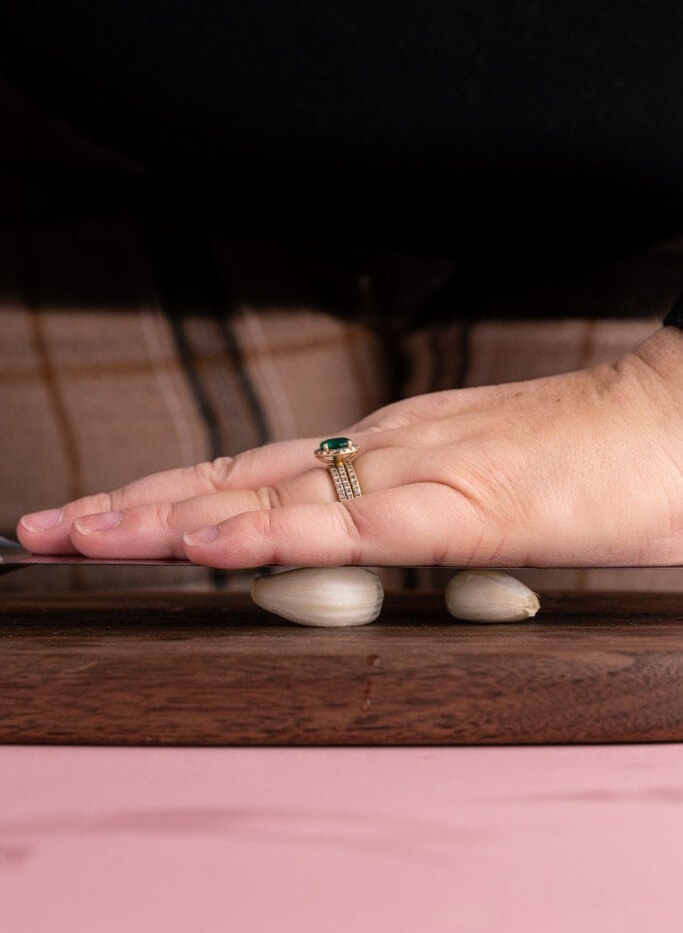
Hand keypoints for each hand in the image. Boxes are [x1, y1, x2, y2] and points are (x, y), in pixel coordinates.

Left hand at [16, 327, 682, 568]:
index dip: (173, 499)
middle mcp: (382, 449)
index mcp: (384, 451)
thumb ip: (407, 526)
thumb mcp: (472, 501)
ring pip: (269, 495)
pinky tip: (207, 544)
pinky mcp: (461, 503)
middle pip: (236, 477)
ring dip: (170, 517)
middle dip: (137, 506)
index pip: (253, 475)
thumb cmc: (585, 466)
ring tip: (85, 534)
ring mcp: (415, 469)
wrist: (668, 425)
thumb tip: (355, 557)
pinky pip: (349, 524)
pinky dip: (270, 533)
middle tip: (53, 526)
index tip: (107, 519)